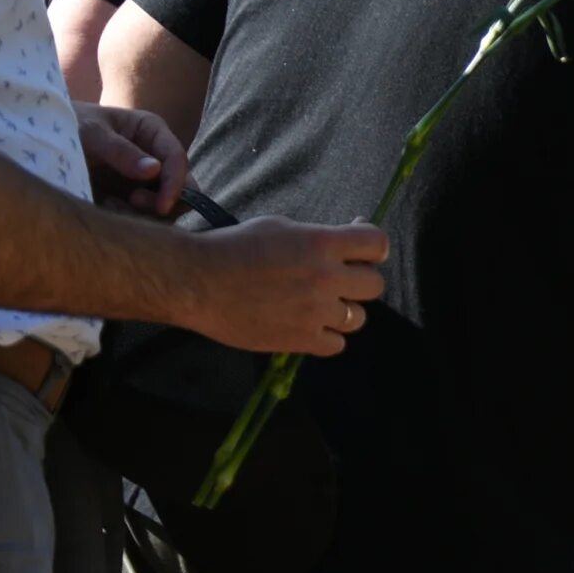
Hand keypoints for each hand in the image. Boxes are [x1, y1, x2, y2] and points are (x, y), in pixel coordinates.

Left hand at [76, 102, 188, 214]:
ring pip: (164, 207)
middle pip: (181, 188)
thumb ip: (120, 151)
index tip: (161, 206)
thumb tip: (154, 170)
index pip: (178, 159)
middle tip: (133, 203)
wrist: (37, 140)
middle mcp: (154, 157)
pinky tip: (105, 207)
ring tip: (110, 204)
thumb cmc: (65, 125)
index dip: (176, 183)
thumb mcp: (90, 133)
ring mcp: (142, 180)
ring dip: (144, 213)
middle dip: (163, 201)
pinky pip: (143, 217)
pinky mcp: (128, 198)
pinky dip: (129, 218)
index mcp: (152, 134)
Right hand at [181, 216, 389, 356]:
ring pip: (358, 318)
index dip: (373, 247)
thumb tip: (343, 246)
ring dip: (343, 311)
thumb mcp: (280, 228)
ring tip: (319, 305)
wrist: (196, 281)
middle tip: (339, 279)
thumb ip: (317, 238)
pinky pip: (337, 344)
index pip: (377, 243)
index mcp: (321, 243)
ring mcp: (315, 312)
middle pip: (375, 285)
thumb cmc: (232, 248)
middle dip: (360, 280)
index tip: (361, 250)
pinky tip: (309, 325)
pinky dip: (327, 336)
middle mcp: (325, 277)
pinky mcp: (301, 340)